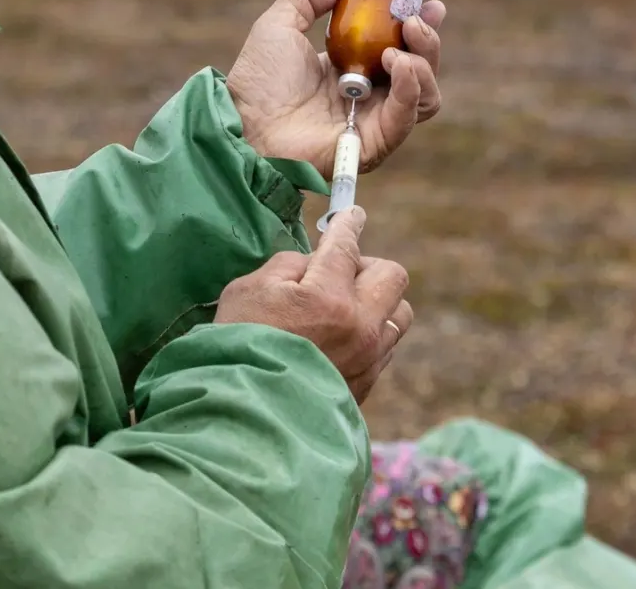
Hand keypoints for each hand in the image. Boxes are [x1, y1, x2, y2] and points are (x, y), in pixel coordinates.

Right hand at [214, 207, 411, 402]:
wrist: (245, 420)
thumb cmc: (238, 348)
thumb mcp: (248, 291)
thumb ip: (287, 267)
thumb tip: (311, 263)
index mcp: (328, 295)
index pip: (346, 245)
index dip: (348, 224)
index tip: (352, 215)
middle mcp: (359, 325)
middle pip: (392, 276)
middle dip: (369, 266)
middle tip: (341, 272)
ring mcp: (367, 358)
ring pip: (398, 314)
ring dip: (377, 303)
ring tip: (346, 308)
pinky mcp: (367, 385)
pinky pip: (384, 347)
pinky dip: (369, 335)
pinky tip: (340, 341)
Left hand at [227, 0, 445, 177]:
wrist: (245, 121)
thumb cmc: (257, 81)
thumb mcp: (278, 25)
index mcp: (353, 69)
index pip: (402, 47)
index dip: (421, 25)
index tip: (429, 3)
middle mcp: (369, 96)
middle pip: (422, 70)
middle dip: (428, 41)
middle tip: (412, 21)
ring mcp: (374, 120)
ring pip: (426, 96)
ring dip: (422, 65)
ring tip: (394, 50)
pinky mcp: (373, 141)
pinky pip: (407, 116)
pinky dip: (411, 87)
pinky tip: (395, 63)